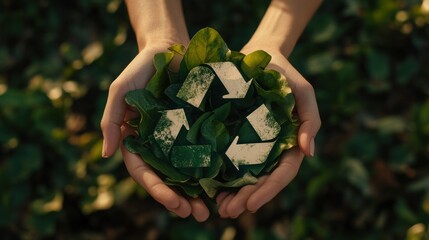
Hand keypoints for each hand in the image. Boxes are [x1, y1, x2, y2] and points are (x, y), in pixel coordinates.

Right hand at [100, 42, 209, 221]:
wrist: (170, 48)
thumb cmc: (141, 68)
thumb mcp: (120, 90)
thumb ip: (111, 120)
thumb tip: (106, 155)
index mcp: (138, 140)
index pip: (144, 171)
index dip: (157, 189)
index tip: (172, 202)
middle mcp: (159, 144)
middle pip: (167, 179)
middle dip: (179, 199)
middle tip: (196, 214)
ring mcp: (180, 138)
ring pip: (187, 172)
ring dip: (197, 193)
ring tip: (210, 211)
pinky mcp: (199, 129)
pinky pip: (205, 152)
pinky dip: (212, 170)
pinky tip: (224, 184)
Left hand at [216, 46, 320, 217]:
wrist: (259, 56)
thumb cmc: (283, 73)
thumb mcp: (303, 91)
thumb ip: (311, 119)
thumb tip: (309, 152)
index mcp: (290, 142)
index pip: (282, 172)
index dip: (268, 190)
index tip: (249, 204)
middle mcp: (272, 148)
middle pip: (262, 180)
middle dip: (247, 199)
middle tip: (227, 212)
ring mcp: (253, 144)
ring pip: (246, 176)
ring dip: (234, 195)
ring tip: (218, 208)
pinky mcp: (235, 136)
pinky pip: (230, 160)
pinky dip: (222, 176)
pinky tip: (210, 188)